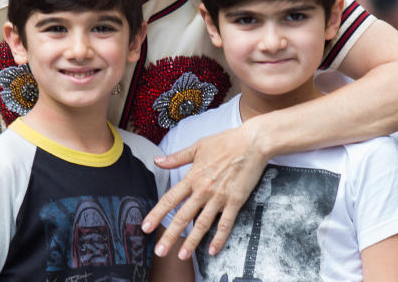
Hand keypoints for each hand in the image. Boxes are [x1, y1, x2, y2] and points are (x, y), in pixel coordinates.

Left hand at [143, 121, 268, 258]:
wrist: (252, 143)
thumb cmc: (226, 142)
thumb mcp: (198, 146)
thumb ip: (177, 157)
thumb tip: (157, 161)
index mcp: (193, 177)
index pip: (170, 199)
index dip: (156, 214)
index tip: (145, 227)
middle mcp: (203, 190)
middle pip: (183, 217)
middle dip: (170, 236)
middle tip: (160, 251)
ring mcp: (220, 197)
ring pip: (202, 224)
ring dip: (192, 242)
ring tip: (182, 256)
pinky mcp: (235, 201)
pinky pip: (226, 223)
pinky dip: (219, 238)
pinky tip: (213, 250)